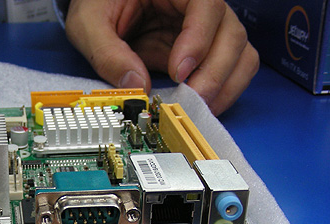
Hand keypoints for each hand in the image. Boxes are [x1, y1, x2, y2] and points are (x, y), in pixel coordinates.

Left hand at [65, 0, 259, 115]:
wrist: (101, 8)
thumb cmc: (99, 5)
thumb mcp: (89, 24)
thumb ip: (107, 53)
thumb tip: (135, 86)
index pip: (206, 6)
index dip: (198, 40)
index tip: (178, 71)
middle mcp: (199, 7)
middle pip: (232, 34)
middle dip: (214, 73)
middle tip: (189, 100)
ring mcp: (206, 31)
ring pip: (240, 55)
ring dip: (223, 86)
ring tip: (195, 108)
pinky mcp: (203, 55)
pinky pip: (230, 72)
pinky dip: (221, 92)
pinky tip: (198, 106)